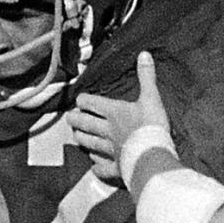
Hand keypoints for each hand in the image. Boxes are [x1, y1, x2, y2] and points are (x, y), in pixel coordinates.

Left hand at [68, 51, 172, 179]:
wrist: (153, 156)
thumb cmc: (152, 127)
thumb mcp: (152, 98)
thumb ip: (147, 77)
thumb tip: (144, 54)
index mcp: (114, 112)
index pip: (92, 103)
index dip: (84, 100)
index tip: (80, 99)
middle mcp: (107, 131)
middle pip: (85, 124)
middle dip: (75, 119)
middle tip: (69, 118)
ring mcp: (109, 150)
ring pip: (89, 144)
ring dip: (81, 139)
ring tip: (76, 136)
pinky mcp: (116, 167)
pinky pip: (102, 168)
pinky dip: (97, 167)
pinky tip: (94, 166)